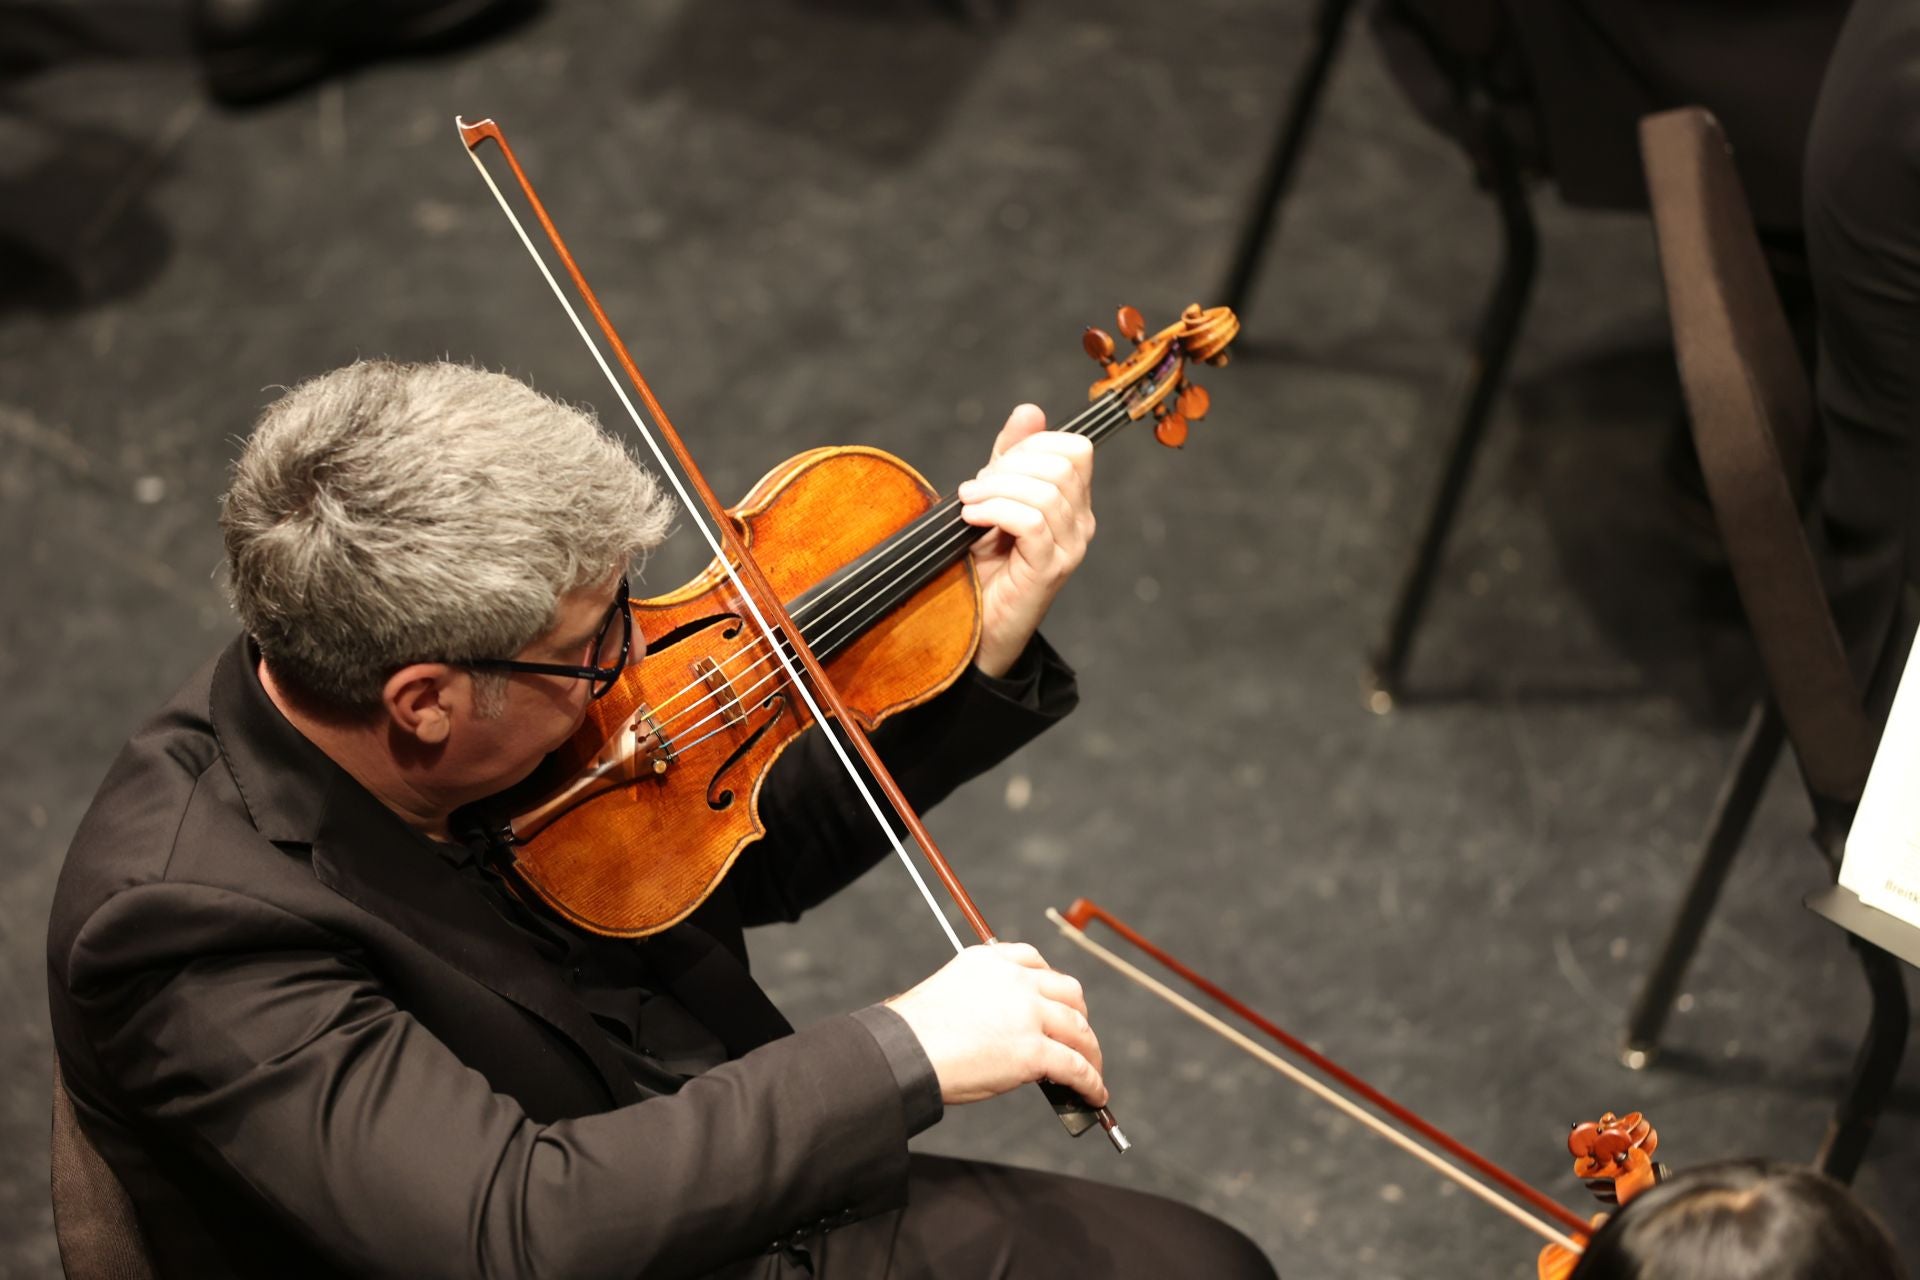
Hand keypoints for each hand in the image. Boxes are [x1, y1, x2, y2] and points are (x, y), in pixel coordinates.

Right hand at [884, 942, 1106, 1107]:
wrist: (904, 1053)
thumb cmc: (915, 1032)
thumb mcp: (951, 991)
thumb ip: (985, 998)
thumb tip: (1009, 1031)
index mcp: (990, 960)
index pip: (1035, 962)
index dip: (1051, 985)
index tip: (1055, 1002)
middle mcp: (1015, 980)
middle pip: (1068, 992)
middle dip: (1078, 1015)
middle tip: (1078, 1037)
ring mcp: (1028, 1014)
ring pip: (1079, 1030)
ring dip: (1091, 1051)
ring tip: (1093, 1070)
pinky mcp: (1034, 1051)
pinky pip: (1076, 1067)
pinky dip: (1091, 1082)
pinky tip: (1094, 1094)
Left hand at [956, 405, 1094, 676]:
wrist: (976, 627)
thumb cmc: (984, 565)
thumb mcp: (994, 498)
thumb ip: (1011, 457)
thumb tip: (1030, 410)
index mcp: (1073, 504)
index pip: (1076, 450)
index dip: (1033, 445)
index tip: (995, 467)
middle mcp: (1080, 524)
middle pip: (1062, 465)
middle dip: (1010, 466)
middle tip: (975, 489)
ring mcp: (1069, 549)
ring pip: (1046, 492)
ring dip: (996, 490)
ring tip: (967, 504)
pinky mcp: (1048, 570)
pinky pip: (1031, 522)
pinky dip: (995, 512)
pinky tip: (971, 519)